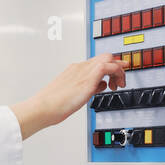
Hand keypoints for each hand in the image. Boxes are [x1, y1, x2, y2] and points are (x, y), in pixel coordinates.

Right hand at [10, 55, 125, 139]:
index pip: (96, 62)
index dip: (109, 66)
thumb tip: (99, 87)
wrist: (43, 107)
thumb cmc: (52, 105)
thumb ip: (87, 89)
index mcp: (74, 70)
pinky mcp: (88, 78)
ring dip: (118, 71)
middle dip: (117, 65)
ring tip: (119, 84)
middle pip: (105, 57)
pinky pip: (108, 67)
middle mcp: (80, 67)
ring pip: (109, 59)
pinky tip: (116, 85)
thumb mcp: (74, 95)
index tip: (115, 73)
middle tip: (121, 78)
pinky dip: (116, 73)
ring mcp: (84, 71)